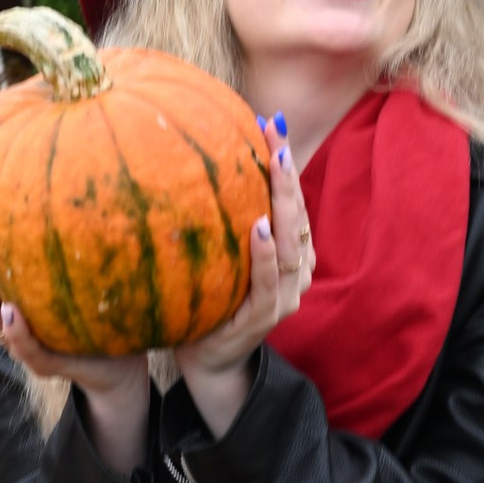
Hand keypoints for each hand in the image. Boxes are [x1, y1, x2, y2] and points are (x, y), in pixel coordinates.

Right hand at [0, 197, 151, 474]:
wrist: (119, 361)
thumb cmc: (88, 307)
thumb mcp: (65, 265)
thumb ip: (46, 234)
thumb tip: (41, 175)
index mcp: (0, 294)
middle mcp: (3, 318)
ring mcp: (23, 343)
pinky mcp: (50, 363)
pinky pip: (30, 351)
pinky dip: (18, 333)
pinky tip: (14, 310)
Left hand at [174, 120, 312, 437]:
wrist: (206, 361)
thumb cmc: (210, 302)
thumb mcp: (217, 254)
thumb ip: (217, 217)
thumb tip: (185, 157)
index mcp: (287, 252)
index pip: (292, 200)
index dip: (284, 162)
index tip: (271, 121)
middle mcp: (294, 270)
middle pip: (299, 214)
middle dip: (287, 171)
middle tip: (274, 131)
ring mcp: (284, 295)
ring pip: (293, 243)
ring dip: (285, 202)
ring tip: (275, 164)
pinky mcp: (265, 317)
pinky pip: (270, 281)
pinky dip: (266, 253)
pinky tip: (259, 226)